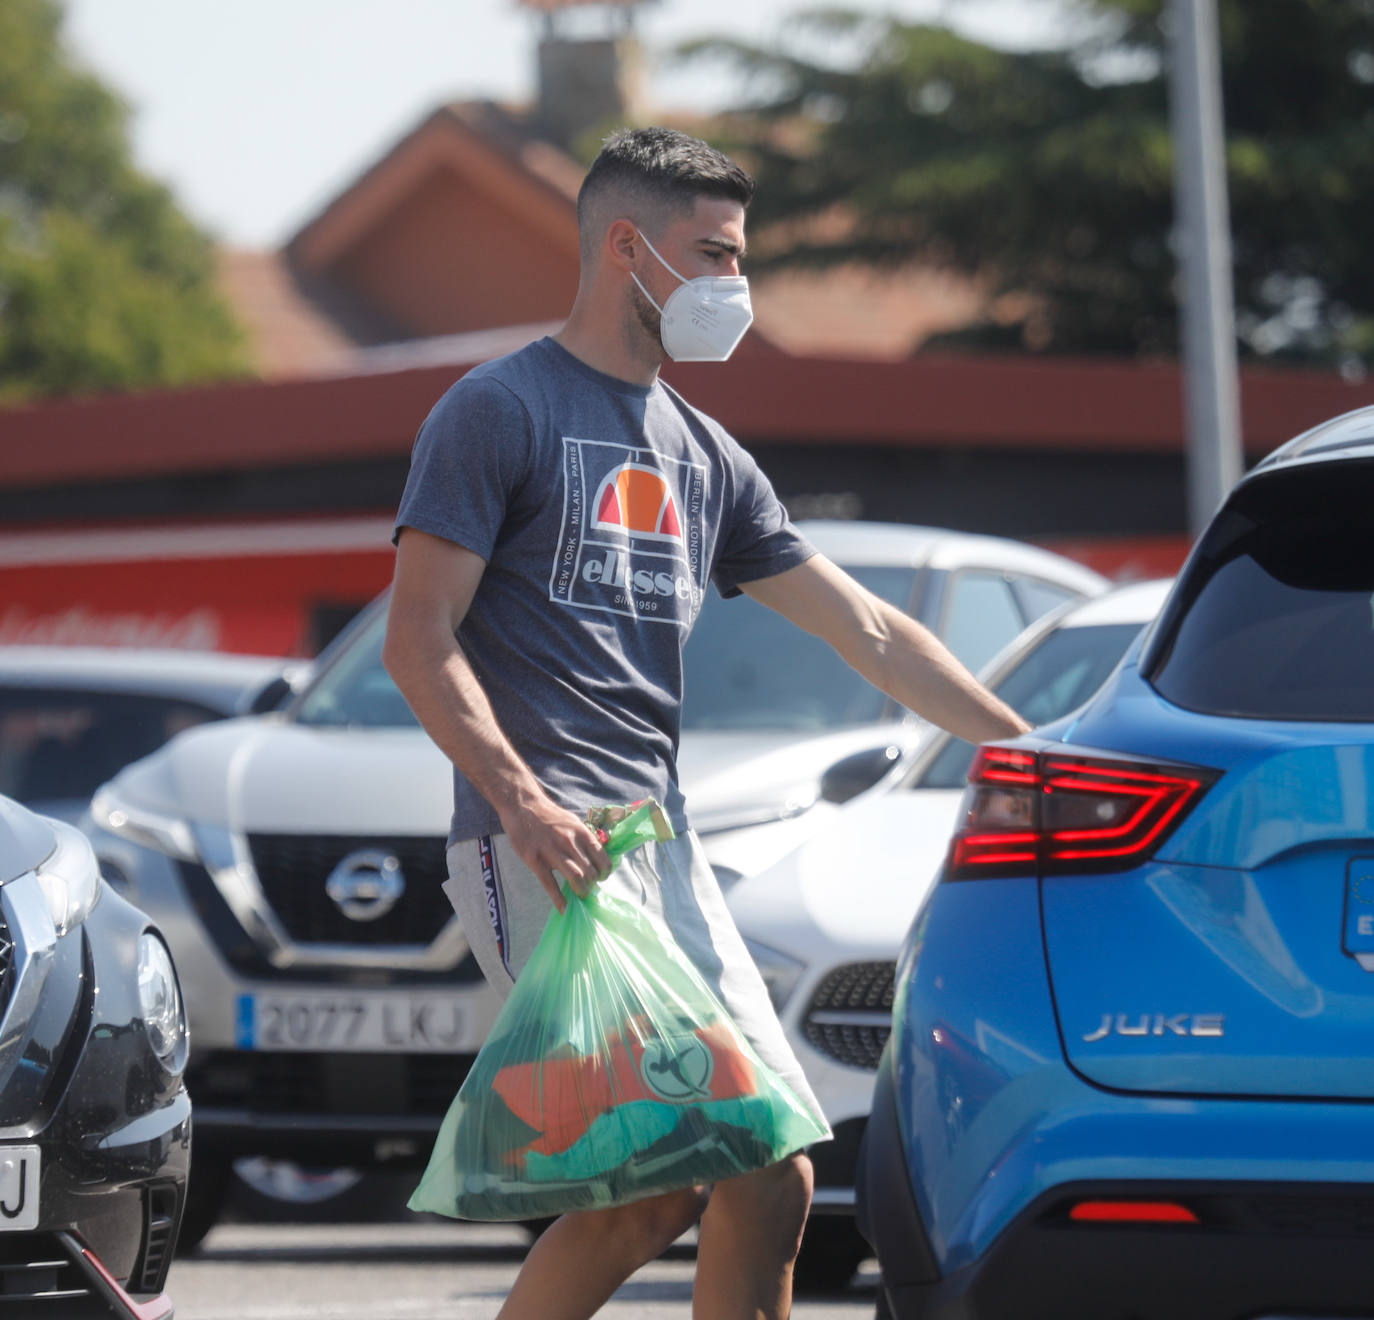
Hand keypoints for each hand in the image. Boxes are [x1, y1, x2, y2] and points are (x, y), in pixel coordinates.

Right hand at [499, 794, 611, 913]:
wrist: (523, 806)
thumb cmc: (550, 816)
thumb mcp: (573, 821)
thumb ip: (585, 838)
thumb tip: (600, 854)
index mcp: (581, 832)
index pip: (602, 858)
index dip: (605, 872)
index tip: (602, 877)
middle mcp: (569, 842)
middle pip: (590, 871)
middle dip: (592, 883)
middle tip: (589, 886)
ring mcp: (551, 851)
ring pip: (575, 877)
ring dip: (581, 890)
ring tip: (581, 893)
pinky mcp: (534, 860)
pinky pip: (549, 883)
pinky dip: (558, 899)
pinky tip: (563, 908)